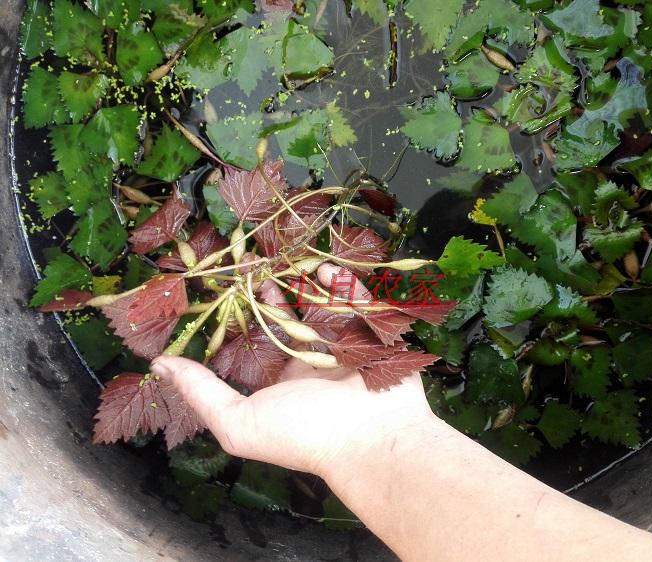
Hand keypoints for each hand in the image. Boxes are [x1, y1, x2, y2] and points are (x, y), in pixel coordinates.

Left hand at [149, 264, 435, 477]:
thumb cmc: (302, 433)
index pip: (263, 343)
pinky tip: (323, 269)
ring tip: (289, 263)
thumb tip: (158, 365)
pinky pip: (359, 303)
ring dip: (308, 285)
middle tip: (256, 270)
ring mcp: (347, 348)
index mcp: (286, 382)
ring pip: (325, 307)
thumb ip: (200, 392)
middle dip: (274, 295)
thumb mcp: (238, 420)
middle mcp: (316, 364)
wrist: (369, 439)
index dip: (247, 317)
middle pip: (293, 320)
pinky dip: (344, 284)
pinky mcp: (376, 336)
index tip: (231, 291)